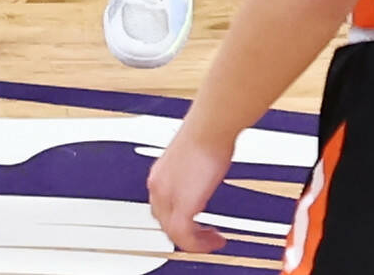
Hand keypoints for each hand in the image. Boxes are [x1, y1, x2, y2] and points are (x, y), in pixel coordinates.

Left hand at [147, 122, 233, 253]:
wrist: (209, 128)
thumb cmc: (205, 135)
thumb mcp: (191, 160)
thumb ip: (189, 175)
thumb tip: (199, 179)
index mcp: (159, 176)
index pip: (160, 209)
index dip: (176, 220)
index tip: (194, 224)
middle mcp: (158, 187)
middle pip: (164, 223)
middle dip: (185, 233)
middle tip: (205, 236)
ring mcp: (167, 197)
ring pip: (174, 234)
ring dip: (195, 242)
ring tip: (213, 240)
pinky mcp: (182, 205)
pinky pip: (185, 238)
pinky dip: (200, 244)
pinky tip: (215, 239)